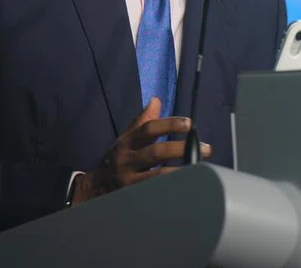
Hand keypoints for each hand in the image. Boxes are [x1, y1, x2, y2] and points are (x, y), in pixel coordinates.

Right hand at [70, 98, 210, 204]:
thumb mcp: (125, 139)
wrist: (94, 188)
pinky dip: (171, 192)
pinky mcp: (132, 200)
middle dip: (181, 149)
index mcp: (126, 143)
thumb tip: (156, 100)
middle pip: (156, 153)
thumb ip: (142, 121)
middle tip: (206, 148)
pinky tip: (188, 189)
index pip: (148, 129)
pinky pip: (155, 195)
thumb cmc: (117, 159)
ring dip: (181, 173)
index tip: (189, 123)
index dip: (169, 124)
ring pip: (157, 178)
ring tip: (201, 170)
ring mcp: (129, 182)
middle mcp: (127, 161)